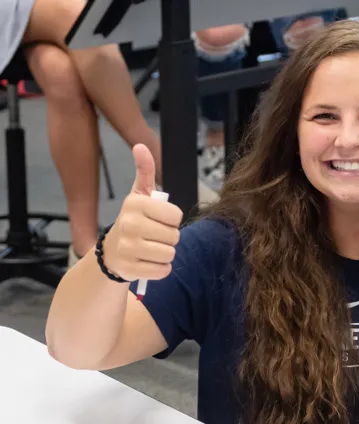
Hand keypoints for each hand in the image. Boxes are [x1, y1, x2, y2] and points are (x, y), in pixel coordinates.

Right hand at [102, 144, 182, 281]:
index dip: (171, 221)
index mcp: (135, 204)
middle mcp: (129, 224)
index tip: (158, 220)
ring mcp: (128, 248)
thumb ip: (145, 171)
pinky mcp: (130, 269)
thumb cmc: (133, 220)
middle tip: (153, 236)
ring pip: (170, 255)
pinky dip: (160, 269)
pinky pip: (163, 271)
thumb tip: (141, 145)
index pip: (176, 216)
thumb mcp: (139, 195)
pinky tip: (147, 262)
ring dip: (166, 254)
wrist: (111, 253)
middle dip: (169, 238)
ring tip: (151, 249)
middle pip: (174, 237)